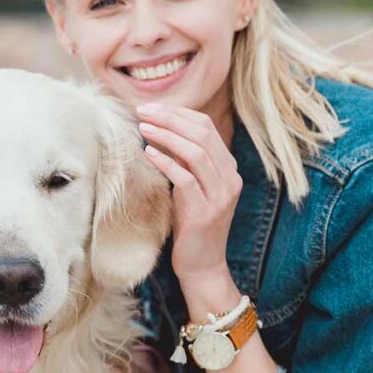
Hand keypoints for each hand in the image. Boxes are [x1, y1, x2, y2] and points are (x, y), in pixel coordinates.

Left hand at [137, 103, 242, 285]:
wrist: (202, 265)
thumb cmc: (190, 225)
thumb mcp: (189, 188)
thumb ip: (182, 163)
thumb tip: (157, 134)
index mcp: (228, 168)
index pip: (206, 128)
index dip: (178, 114)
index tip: (151, 108)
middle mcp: (229, 178)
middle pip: (202, 134)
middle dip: (170, 118)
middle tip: (142, 111)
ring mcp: (220, 195)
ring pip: (196, 152)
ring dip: (166, 136)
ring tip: (143, 128)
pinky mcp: (205, 211)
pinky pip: (186, 178)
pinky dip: (166, 162)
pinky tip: (148, 154)